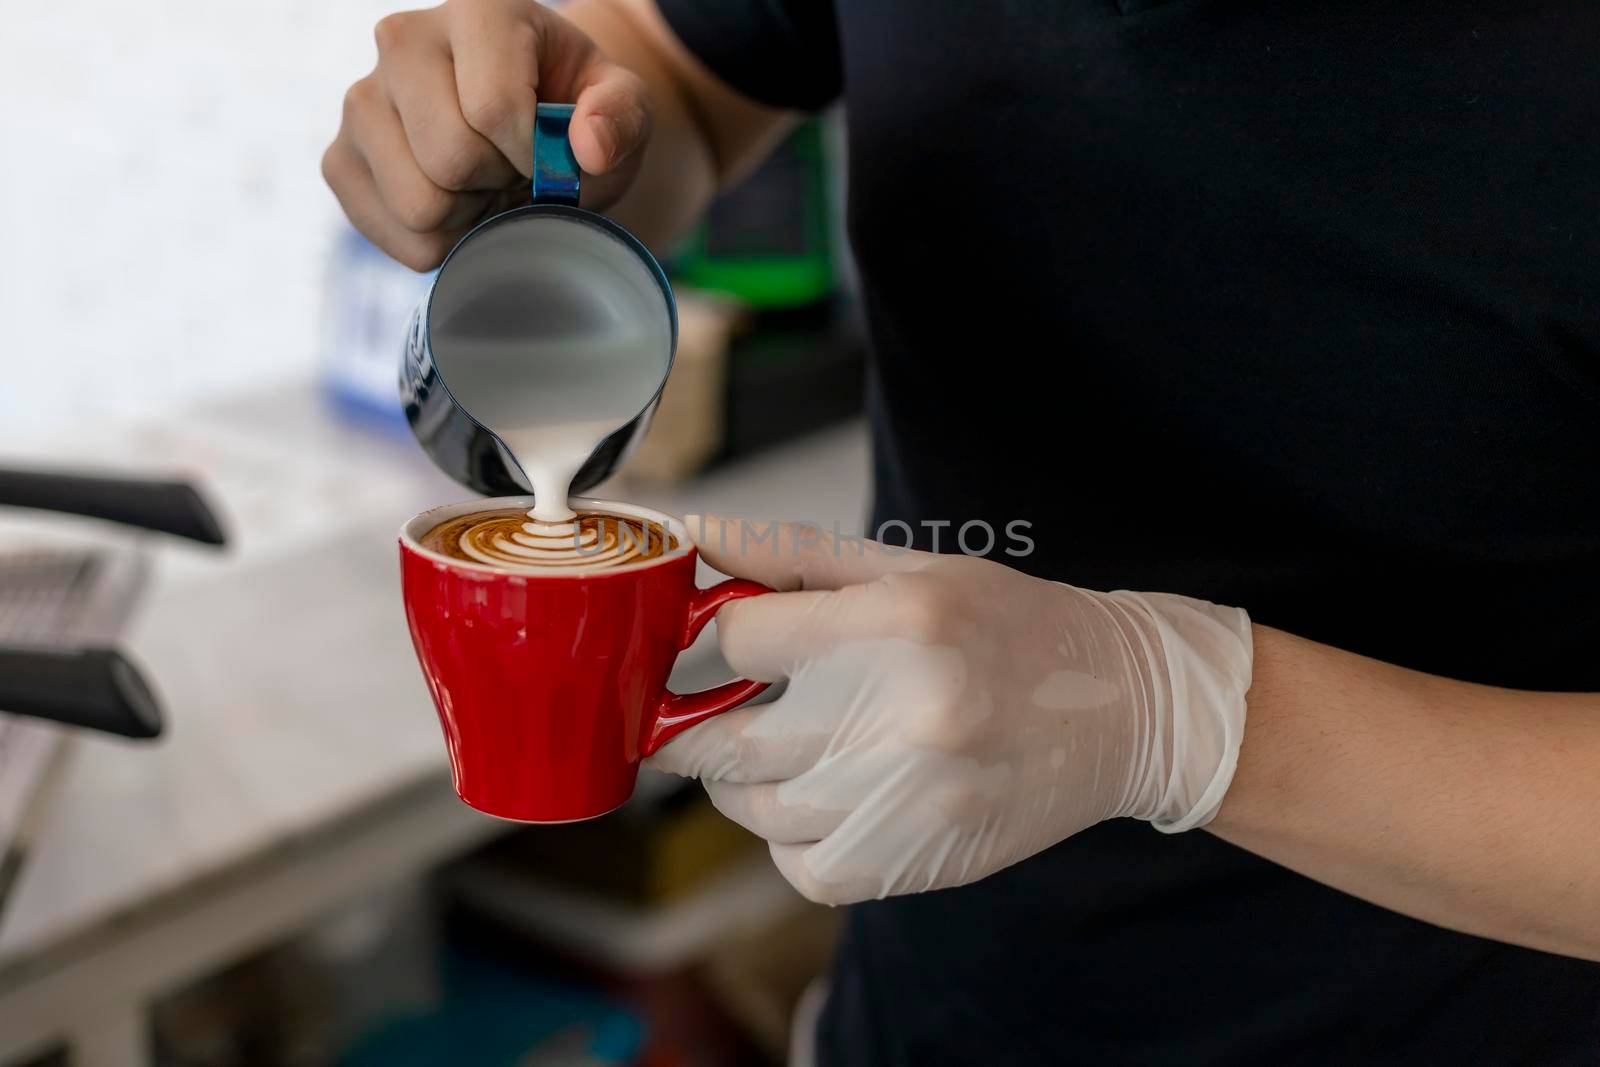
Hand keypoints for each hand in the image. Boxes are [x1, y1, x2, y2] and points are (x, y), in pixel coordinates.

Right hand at [323, 0, 651, 269]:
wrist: (525, 132)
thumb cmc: (572, 113)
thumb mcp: (622, 108)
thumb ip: (622, 117)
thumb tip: (588, 149)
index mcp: (477, 10)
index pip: (492, 107)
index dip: (532, 154)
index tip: (545, 151)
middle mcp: (401, 39)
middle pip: (449, 158)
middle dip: (498, 182)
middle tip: (513, 168)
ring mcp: (360, 100)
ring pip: (419, 203)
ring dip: (469, 213)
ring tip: (484, 182)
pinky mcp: (340, 160)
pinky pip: (397, 236)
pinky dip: (440, 241)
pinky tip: (455, 203)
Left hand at [648, 517, 1253, 904]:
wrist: (1123, 708)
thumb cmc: (1013, 629)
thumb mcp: (912, 568)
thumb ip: (793, 555)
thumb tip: (695, 533)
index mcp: (898, 624)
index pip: (741, 637)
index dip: (719, 634)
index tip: (726, 639)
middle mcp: (899, 715)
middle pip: (730, 739)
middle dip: (690, 725)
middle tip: (683, 713)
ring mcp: (906, 798)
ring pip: (757, 809)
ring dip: (738, 781)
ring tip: (766, 747)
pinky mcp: (916, 858)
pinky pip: (804, 866)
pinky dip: (787, 838)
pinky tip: (813, 801)